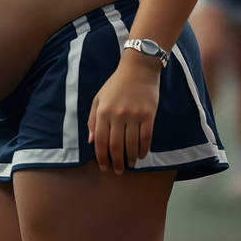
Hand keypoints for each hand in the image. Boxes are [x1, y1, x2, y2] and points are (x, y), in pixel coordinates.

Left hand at [87, 53, 159, 173]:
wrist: (138, 69)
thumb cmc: (116, 84)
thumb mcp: (99, 98)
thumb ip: (93, 120)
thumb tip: (91, 141)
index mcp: (104, 111)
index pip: (101, 140)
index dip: (102, 157)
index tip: (104, 167)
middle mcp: (118, 115)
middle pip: (116, 146)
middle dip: (117, 162)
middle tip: (118, 171)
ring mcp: (134, 115)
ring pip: (132, 144)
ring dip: (131, 158)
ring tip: (130, 164)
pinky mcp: (148, 115)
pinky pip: (146, 137)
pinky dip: (144, 149)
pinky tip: (142, 155)